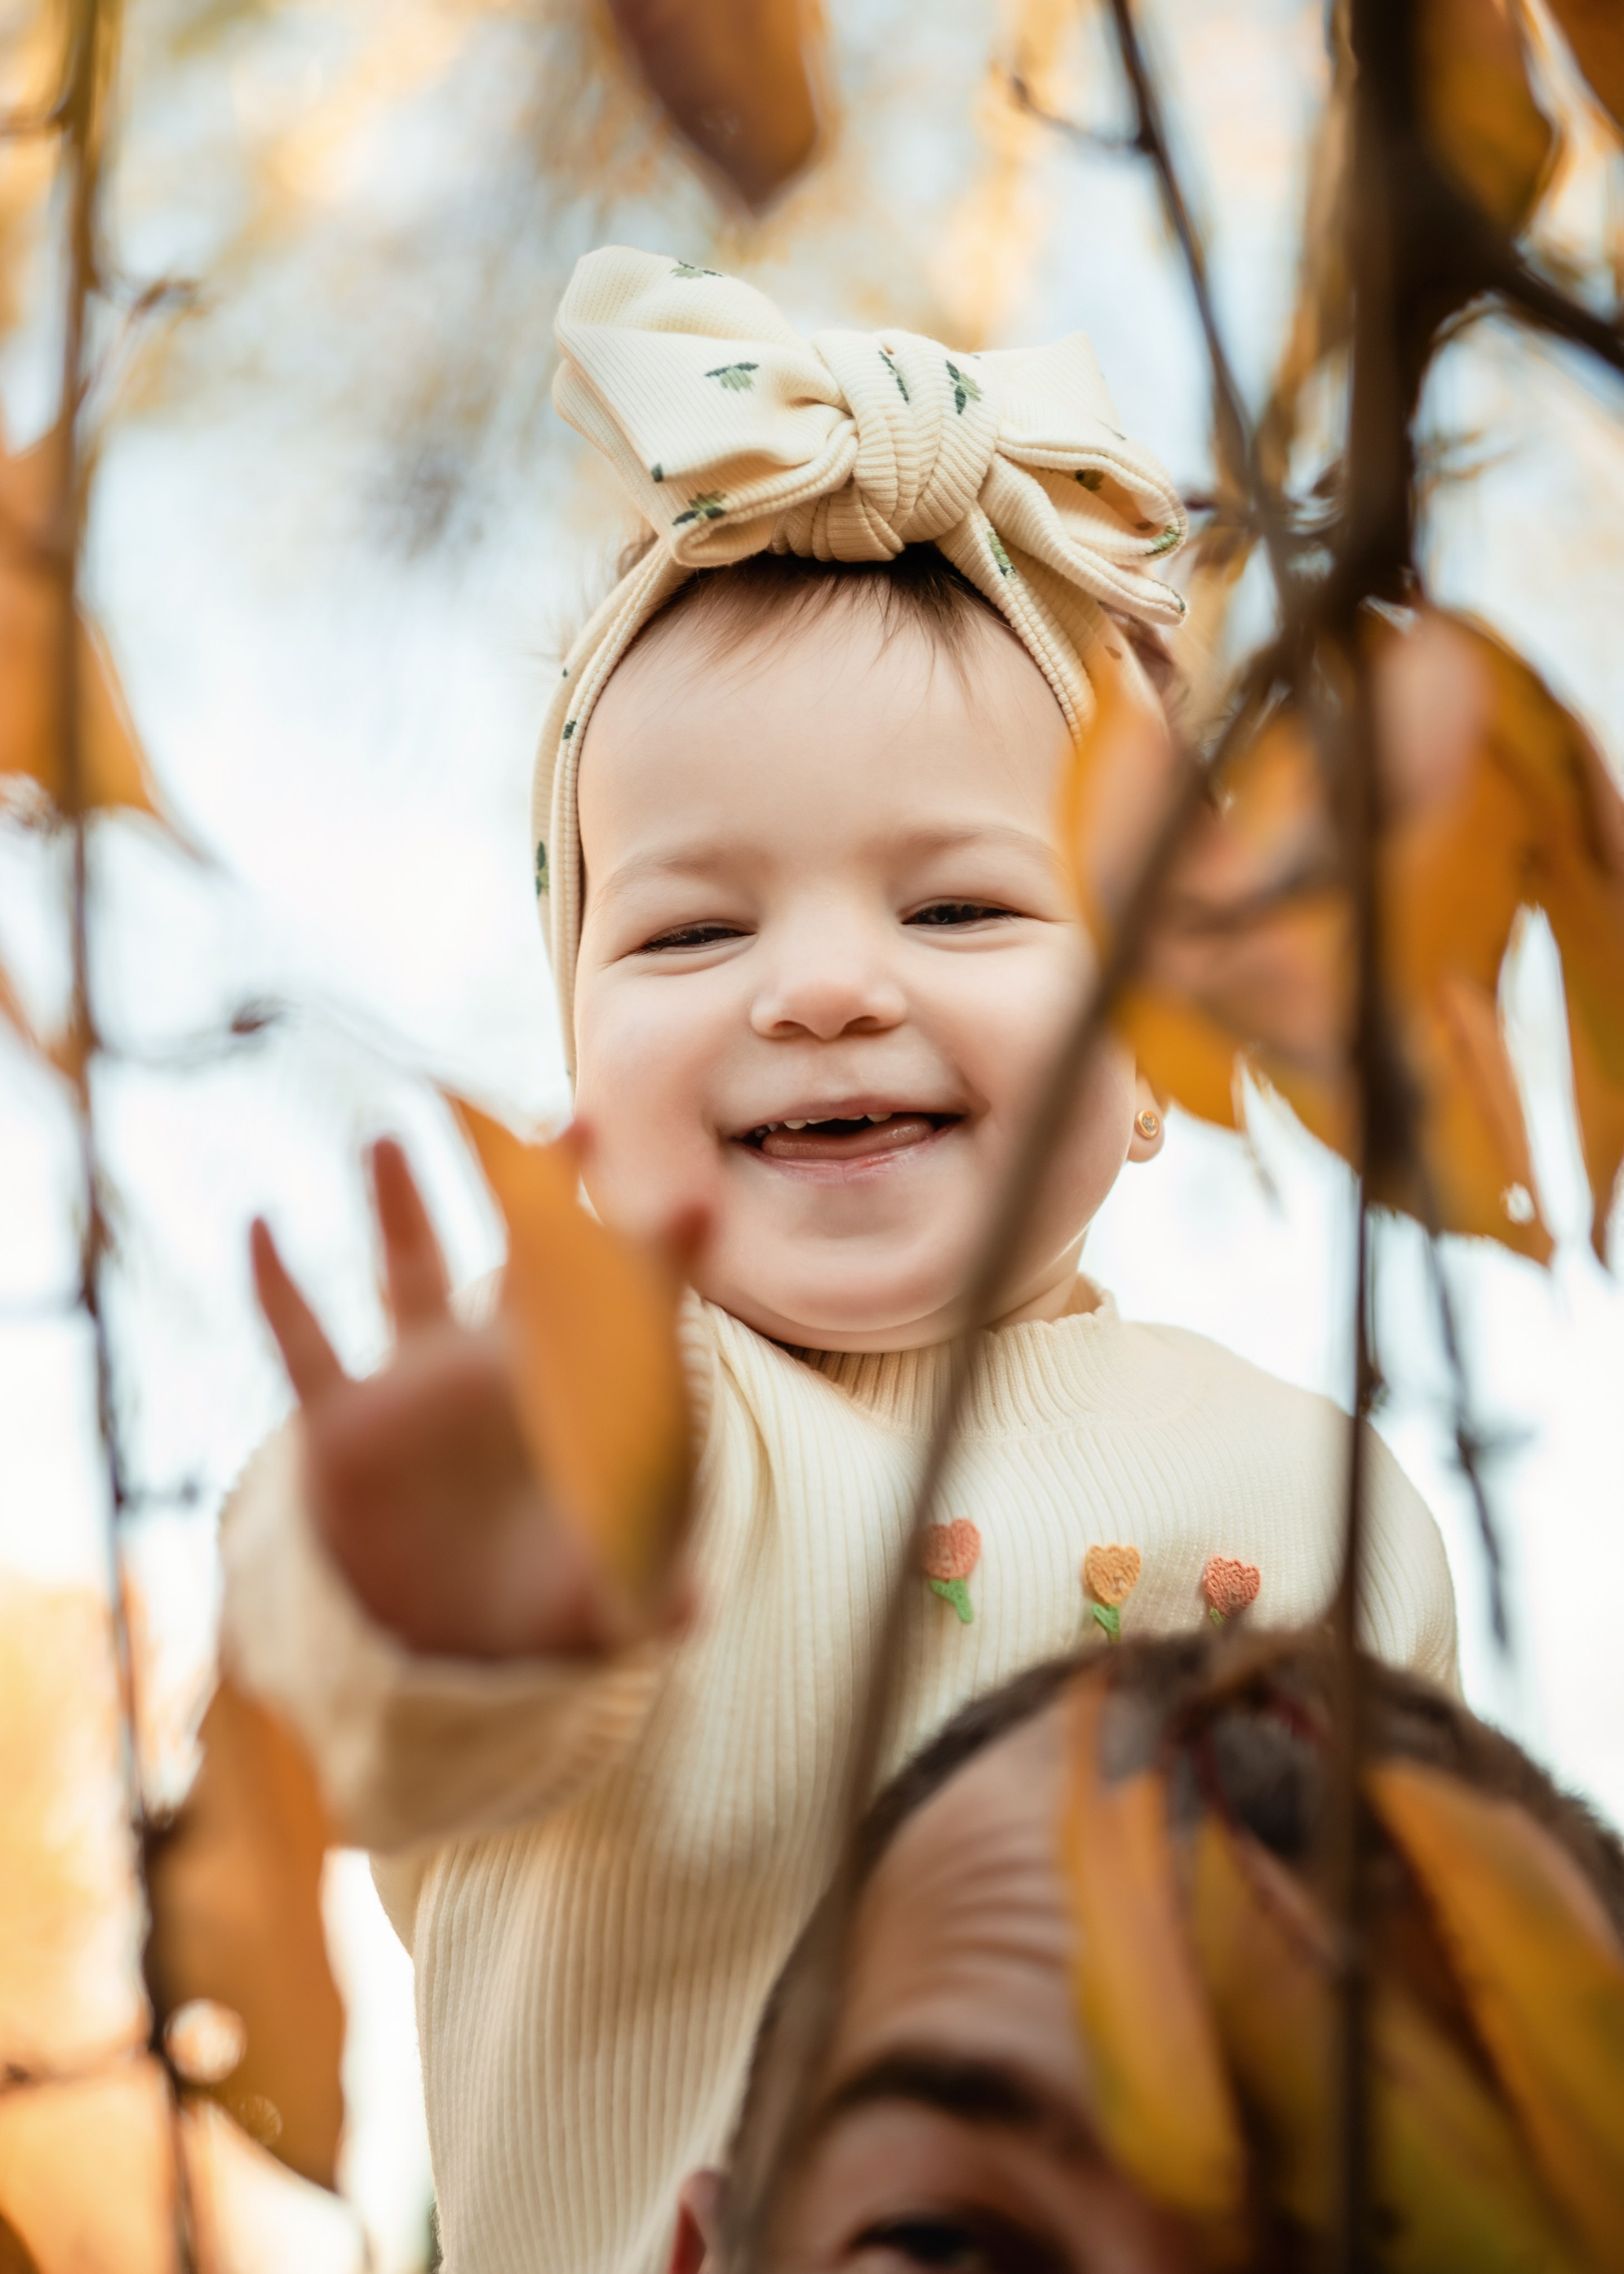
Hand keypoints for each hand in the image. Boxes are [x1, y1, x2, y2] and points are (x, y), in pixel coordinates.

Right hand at [251, 1140, 684, 1660]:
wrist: (452, 1650)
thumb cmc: (552, 1609)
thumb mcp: (603, 1604)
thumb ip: (643, 1596)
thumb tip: (689, 1607)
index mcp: (576, 1402)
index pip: (631, 1315)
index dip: (663, 1260)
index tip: (695, 1205)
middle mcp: (502, 1372)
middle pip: (530, 1255)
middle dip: (550, 1187)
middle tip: (576, 1121)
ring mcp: (421, 1390)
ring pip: (408, 1271)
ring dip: (401, 1204)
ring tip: (389, 1135)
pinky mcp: (347, 1429)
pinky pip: (305, 1345)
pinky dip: (278, 1289)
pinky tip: (259, 1227)